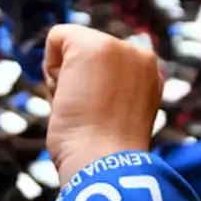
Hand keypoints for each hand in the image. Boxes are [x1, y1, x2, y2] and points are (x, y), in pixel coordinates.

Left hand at [43, 25, 161, 184]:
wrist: (105, 164)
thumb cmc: (103, 154)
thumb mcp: (117, 116)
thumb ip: (108, 92)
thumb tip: (80, 87)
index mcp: (150, 75)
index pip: (103, 68)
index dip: (91, 94)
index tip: (101, 119)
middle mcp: (141, 55)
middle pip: (85, 54)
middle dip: (78, 83)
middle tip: (90, 116)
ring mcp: (119, 48)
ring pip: (70, 47)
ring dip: (65, 80)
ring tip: (82, 109)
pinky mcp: (94, 46)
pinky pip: (56, 37)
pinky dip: (50, 65)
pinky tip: (68, 93)